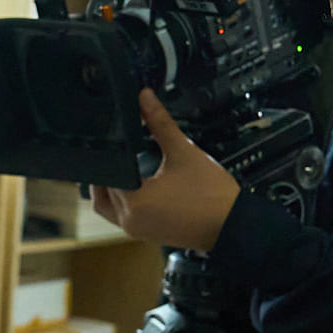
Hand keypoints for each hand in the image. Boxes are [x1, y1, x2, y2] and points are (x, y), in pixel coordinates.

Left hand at [89, 91, 240, 250]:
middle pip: (100, 194)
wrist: (233, 225)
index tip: (110, 139)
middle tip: (116, 151)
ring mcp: (137, 230)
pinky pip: (124, 216)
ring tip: (125, 166)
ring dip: (112, 189)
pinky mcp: (147, 234)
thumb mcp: (183, 152)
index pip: (105, 174)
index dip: (107, 154)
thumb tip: (145, 97)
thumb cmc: (211, 194)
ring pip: (108, 208)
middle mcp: (130, 220)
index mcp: (134, 202)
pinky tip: (137, 184)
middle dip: (106, 172)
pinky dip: (125, 201)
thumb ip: (160, 123)